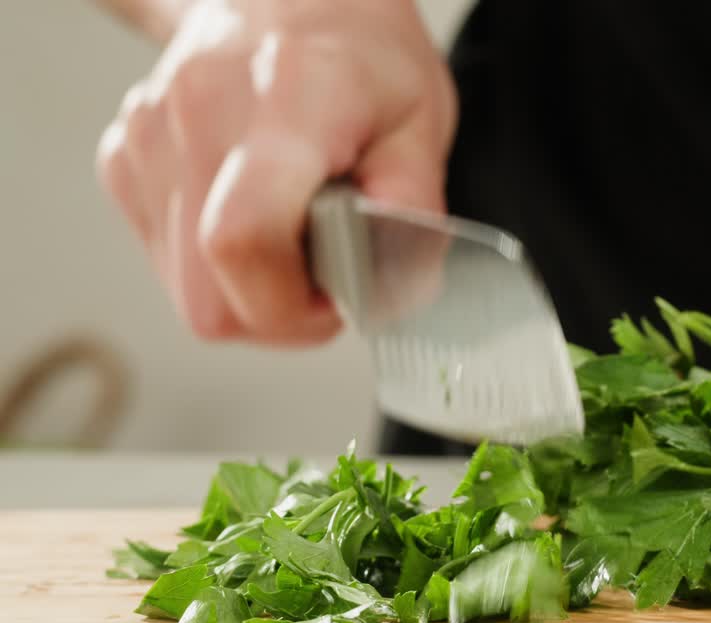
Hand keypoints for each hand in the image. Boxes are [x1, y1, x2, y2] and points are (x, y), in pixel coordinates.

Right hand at [96, 0, 455, 343]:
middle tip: (323, 282)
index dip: (292, 306)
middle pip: (205, 294)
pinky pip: (165, 258)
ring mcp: (147, 138)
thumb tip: (388, 296)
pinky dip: (214, 265)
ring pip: (183, 290)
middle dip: (274, 314)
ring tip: (295, 240)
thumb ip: (411, 216)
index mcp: (283, 106)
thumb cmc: (360, 54)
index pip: (243, 242)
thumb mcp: (421, 125)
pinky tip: (255, 218)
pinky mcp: (122, 158)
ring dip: (246, 293)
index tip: (336, 300)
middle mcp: (197, 118)